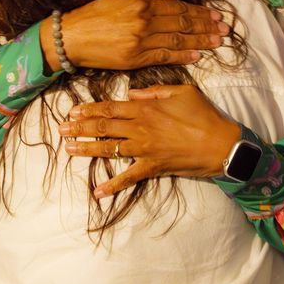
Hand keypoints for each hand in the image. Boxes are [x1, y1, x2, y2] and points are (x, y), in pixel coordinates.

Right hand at [40, 0, 228, 71]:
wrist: (70, 37)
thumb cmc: (92, 16)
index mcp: (142, 4)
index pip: (178, 8)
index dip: (199, 11)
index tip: (215, 14)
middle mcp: (144, 22)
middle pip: (183, 23)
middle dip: (206, 26)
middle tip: (225, 28)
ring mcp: (141, 42)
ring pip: (178, 40)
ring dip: (200, 41)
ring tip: (218, 41)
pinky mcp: (135, 59)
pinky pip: (164, 56)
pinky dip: (182, 55)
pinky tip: (197, 55)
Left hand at [58, 85, 240, 197]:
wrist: (222, 145)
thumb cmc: (205, 115)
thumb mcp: (182, 91)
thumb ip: (154, 91)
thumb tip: (131, 92)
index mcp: (146, 108)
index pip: (110, 107)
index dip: (89, 110)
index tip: (72, 112)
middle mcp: (140, 128)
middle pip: (103, 127)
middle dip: (80, 128)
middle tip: (61, 130)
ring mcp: (145, 149)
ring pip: (109, 149)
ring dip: (87, 150)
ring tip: (68, 150)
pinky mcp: (153, 167)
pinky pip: (128, 178)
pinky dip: (112, 185)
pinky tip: (97, 192)